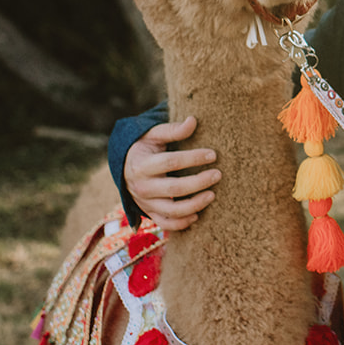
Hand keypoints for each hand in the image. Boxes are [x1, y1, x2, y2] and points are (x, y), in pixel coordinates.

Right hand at [123, 116, 218, 231]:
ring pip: (171, 210)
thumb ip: (172, 130)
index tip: (213, 154)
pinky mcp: (149, 213)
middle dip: (198, 182)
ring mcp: (145, 202)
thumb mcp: (153, 135)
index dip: (193, 158)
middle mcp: (141, 186)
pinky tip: (197, 215)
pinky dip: (182, 223)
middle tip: (218, 174)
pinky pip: (166, 223)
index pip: (171, 162)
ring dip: (194, 205)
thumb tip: (193, 121)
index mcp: (142, 164)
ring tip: (212, 195)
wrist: (125, 168)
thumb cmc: (145, 148)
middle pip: (174, 188)